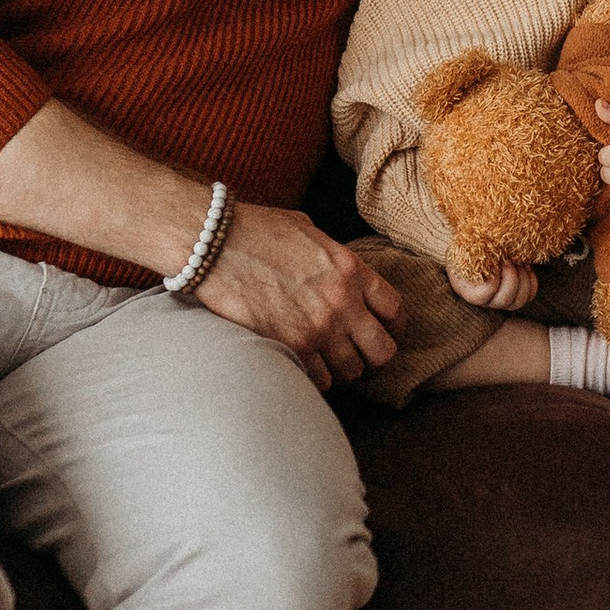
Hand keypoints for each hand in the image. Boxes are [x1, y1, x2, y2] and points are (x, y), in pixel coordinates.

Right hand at [196, 207, 400, 391]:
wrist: (215, 243)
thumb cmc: (255, 229)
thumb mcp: (306, 228)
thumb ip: (331, 253)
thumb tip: (335, 265)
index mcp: (351, 268)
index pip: (394, 309)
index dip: (394, 327)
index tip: (386, 332)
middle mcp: (343, 301)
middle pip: (383, 350)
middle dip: (374, 357)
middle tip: (359, 355)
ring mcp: (319, 327)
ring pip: (352, 371)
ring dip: (342, 370)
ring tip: (327, 363)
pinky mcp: (291, 346)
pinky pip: (319, 380)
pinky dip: (315, 379)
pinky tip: (304, 368)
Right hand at [447, 254, 537, 309]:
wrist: (479, 249)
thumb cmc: (470, 249)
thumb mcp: (469, 250)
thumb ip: (477, 253)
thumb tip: (492, 249)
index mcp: (470, 293)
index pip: (483, 296)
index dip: (492, 278)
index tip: (493, 261)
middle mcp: (487, 301)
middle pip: (505, 300)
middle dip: (511, 277)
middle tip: (508, 259)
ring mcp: (503, 300)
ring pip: (519, 301)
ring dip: (523, 278)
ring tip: (519, 261)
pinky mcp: (516, 295)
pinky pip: (529, 294)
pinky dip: (531, 280)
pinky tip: (525, 266)